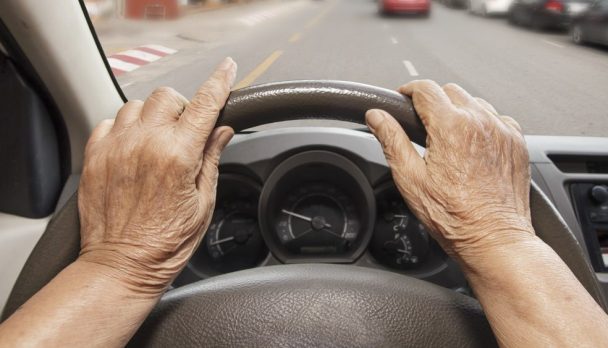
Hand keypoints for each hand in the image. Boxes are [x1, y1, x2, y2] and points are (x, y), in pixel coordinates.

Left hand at [77, 58, 236, 295]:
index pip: (204, 105)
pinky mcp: (95, 157)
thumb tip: (222, 131)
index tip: (227, 69)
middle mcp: (145, 145)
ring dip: (151, 116)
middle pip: (167, 97)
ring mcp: (116, 148)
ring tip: (156, 142)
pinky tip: (132, 149)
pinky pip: (109, 122)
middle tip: (185, 132)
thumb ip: (211, 159)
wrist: (122, 266)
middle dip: (181, 107)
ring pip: (136, 105)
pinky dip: (124, 128)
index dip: (219, 82)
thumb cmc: (165, 243)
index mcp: (178, 156)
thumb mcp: (203, 203)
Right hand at [366, 80, 533, 262]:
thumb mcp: (410, 178)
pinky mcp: (516, 142)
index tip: (402, 99)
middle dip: (432, 101)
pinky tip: (471, 146)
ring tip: (447, 138)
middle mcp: (481, 122)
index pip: (425, 89)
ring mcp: (502, 131)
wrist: (493, 238)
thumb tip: (376, 117)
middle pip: (450, 91)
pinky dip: (481, 124)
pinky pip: (496, 118)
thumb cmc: (453, 216)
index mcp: (452, 127)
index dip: (407, 90)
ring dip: (458, 111)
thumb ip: (391, 140)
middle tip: (421, 124)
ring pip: (474, 102)